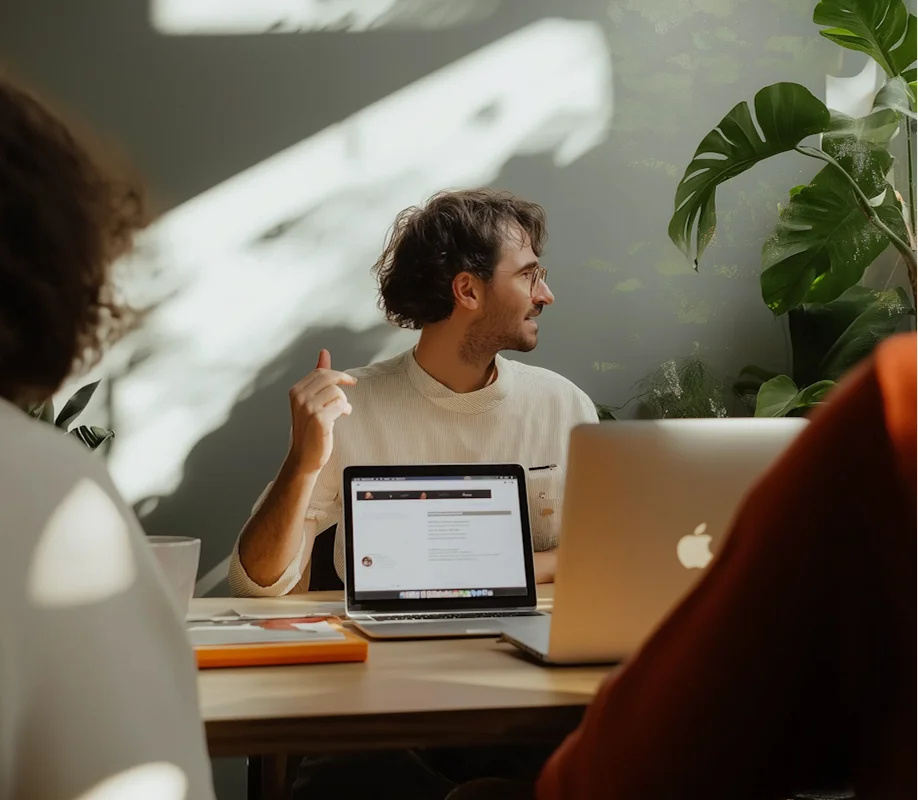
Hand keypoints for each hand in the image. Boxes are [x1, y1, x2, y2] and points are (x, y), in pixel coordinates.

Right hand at [286, 349, 355, 473]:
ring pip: (337, 392)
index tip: (350, 380)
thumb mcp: (311, 399)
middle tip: (351, 389)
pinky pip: (340, 406)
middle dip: (343, 384)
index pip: (320, 372)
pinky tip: (341, 417)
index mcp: (296, 391)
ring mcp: (308, 408)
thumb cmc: (310, 428)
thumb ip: (318, 376)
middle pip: (329, 378)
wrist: (305, 457)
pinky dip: (344, 410)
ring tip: (341, 411)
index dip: (338, 375)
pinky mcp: (319, 419)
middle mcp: (299, 398)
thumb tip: (324, 352)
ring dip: (344, 402)